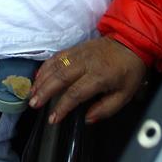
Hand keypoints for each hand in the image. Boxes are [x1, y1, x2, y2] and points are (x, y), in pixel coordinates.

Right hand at [29, 36, 147, 124]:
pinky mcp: (75, 47)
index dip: (62, 107)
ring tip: (32, 93)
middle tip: (33, 104)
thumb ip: (106, 109)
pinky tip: (38, 76)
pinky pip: (57, 56)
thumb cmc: (128, 72)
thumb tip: (87, 118)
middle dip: (44, 92)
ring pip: (55, 66)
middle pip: (60, 77)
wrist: (130, 43)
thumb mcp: (125, 95)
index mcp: (100, 76)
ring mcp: (79, 53)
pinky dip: (45, 66)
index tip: (53, 118)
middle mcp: (86, 63)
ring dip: (42, 80)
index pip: (76, 93)